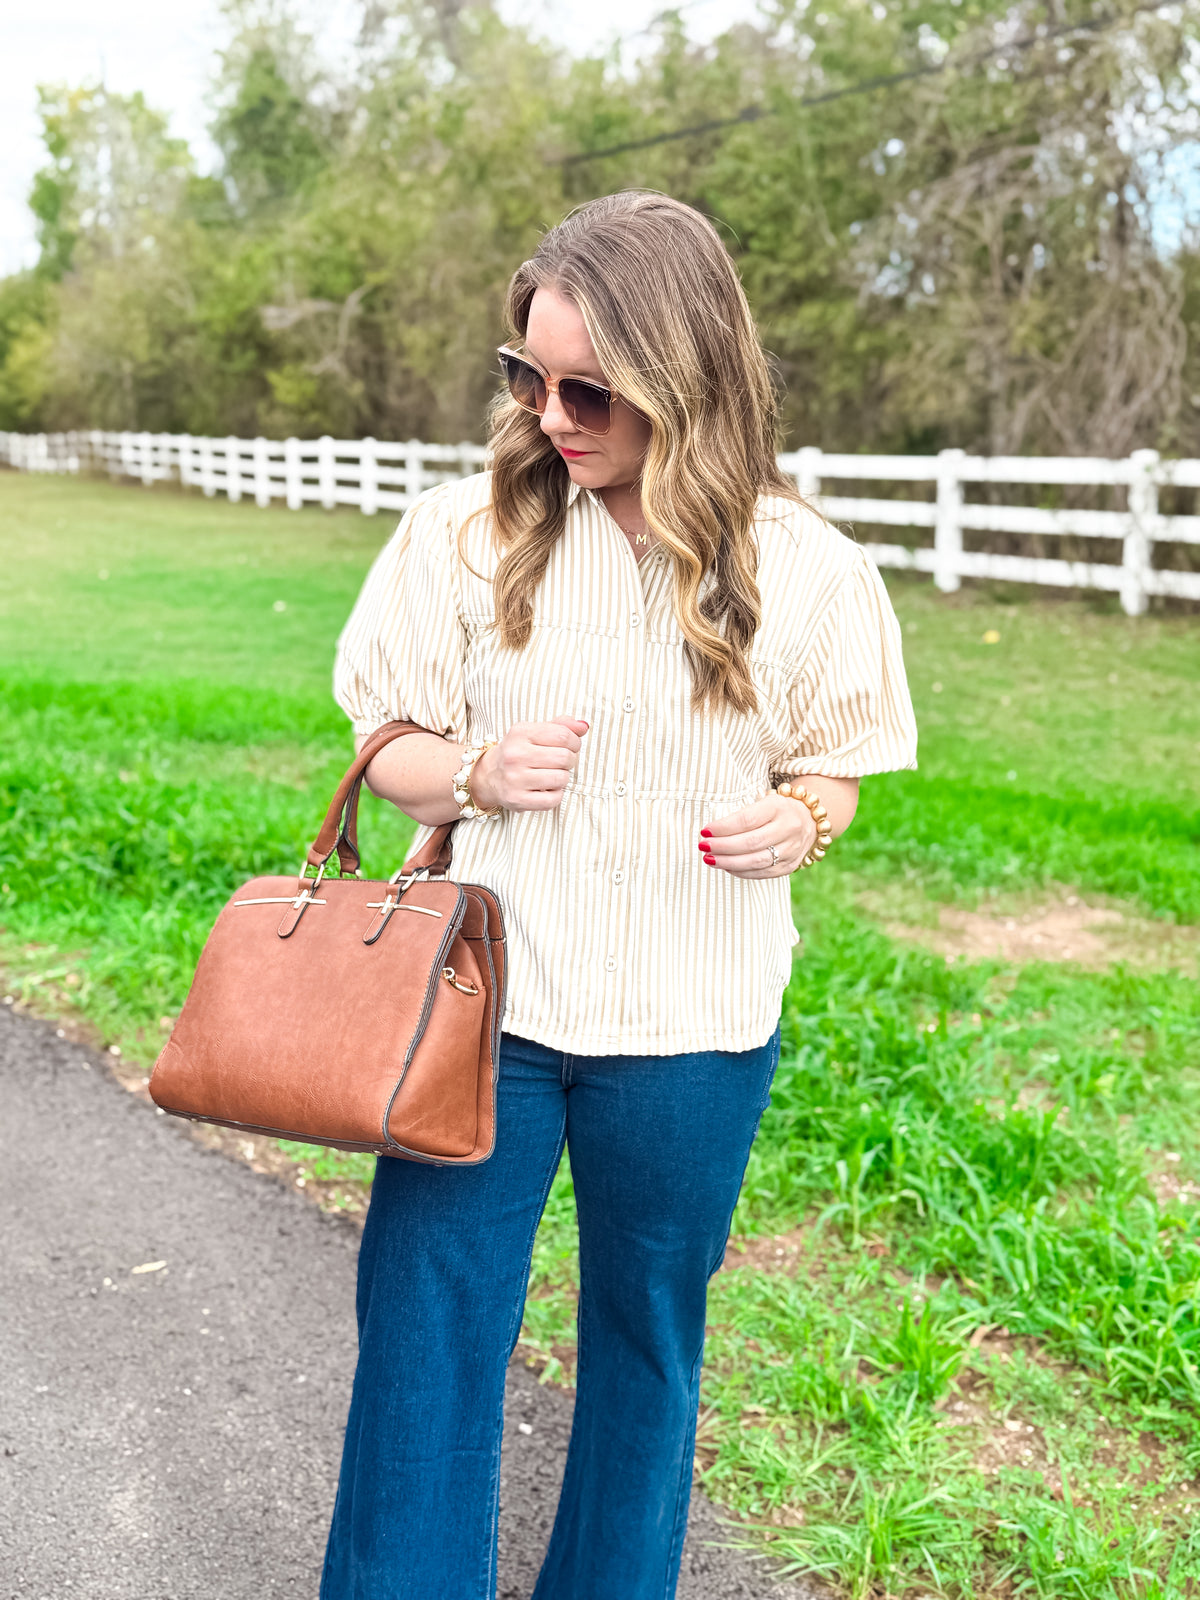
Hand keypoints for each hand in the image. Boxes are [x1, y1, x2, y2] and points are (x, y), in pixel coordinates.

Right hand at [470, 717, 588, 812]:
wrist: (488, 775)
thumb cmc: (518, 752)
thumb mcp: (534, 732)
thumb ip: (560, 726)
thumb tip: (583, 726)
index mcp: (520, 733)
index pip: (563, 735)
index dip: (575, 742)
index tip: (571, 746)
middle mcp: (515, 755)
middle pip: (564, 757)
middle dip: (569, 760)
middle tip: (560, 762)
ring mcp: (515, 779)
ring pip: (561, 778)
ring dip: (562, 778)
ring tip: (551, 775)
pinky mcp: (518, 800)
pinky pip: (554, 799)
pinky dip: (556, 795)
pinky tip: (546, 789)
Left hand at [697, 792, 816, 878]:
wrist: (809, 820)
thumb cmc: (776, 810)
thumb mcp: (764, 801)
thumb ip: (742, 814)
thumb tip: (712, 832)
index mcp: (778, 808)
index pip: (747, 820)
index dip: (724, 827)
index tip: (705, 831)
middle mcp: (788, 829)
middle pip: (751, 842)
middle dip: (723, 847)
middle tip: (703, 846)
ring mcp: (791, 849)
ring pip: (756, 861)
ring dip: (728, 862)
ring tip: (709, 859)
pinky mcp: (790, 866)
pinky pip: (762, 873)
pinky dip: (741, 872)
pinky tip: (726, 867)